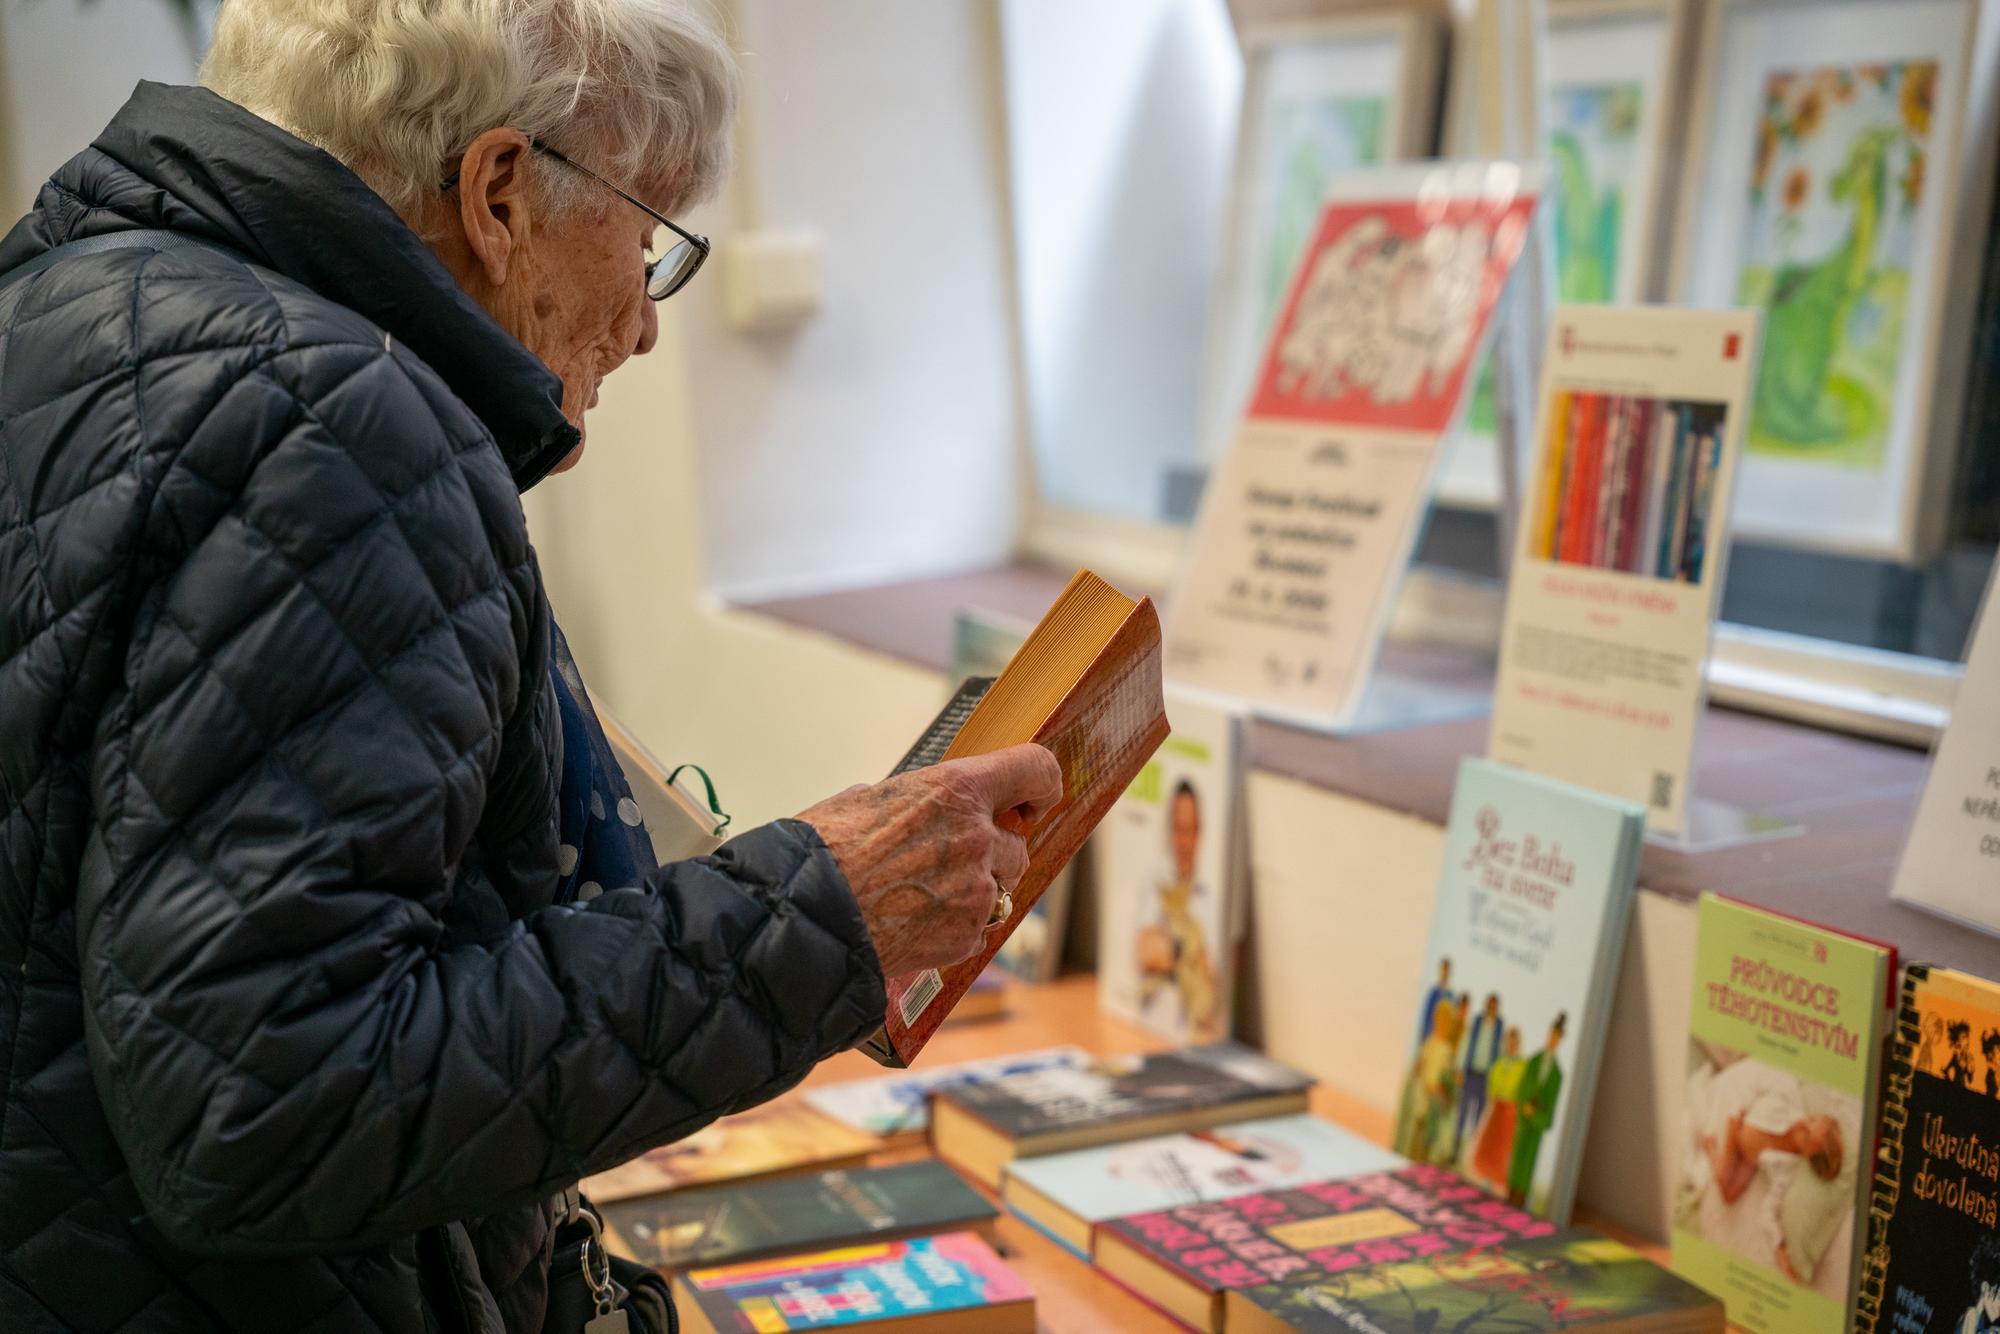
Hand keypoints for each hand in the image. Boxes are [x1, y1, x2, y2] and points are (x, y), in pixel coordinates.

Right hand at [797, 743, 1062, 977]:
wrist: (801, 919)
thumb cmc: (823, 853)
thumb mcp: (868, 800)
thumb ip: (916, 802)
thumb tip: (923, 808)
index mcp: (956, 790)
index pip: (1035, 770)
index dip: (1040, 785)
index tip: (1034, 799)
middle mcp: (977, 838)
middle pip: (1017, 844)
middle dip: (992, 852)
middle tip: (949, 861)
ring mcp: (976, 892)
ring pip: (1000, 889)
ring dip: (975, 891)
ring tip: (923, 895)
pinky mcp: (965, 936)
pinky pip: (977, 928)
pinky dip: (955, 928)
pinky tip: (915, 922)